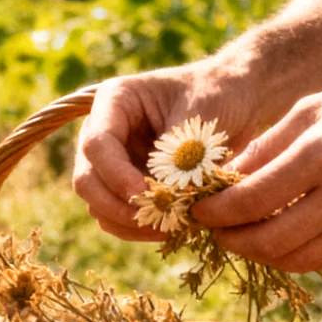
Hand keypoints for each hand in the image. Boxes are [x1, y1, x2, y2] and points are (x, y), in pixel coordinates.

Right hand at [72, 60, 268, 239]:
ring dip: (128, 223)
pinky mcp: (126, 185)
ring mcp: (112, 161)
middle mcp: (104, 131)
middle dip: (117, 206)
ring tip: (170, 227)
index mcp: (114, 101)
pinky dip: (136, 229)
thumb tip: (161, 193)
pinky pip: (116, 217)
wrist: (234, 99)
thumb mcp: (200, 111)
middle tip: (157, 220)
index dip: (116, 175)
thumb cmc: (218, 93)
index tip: (148, 195)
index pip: (97, 144)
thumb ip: (176, 149)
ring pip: (97, 204)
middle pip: (87, 179)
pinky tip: (169, 229)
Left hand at [192, 64, 321, 272]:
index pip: (253, 199)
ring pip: (300, 259)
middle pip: (271, 239)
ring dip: (263, 254)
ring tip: (246, 237)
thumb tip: (225, 180)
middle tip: (216, 231)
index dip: (217, 212)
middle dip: (233, 240)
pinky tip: (284, 239)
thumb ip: (268, 146)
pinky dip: (300, 254)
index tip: (198, 211)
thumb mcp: (316, 106)